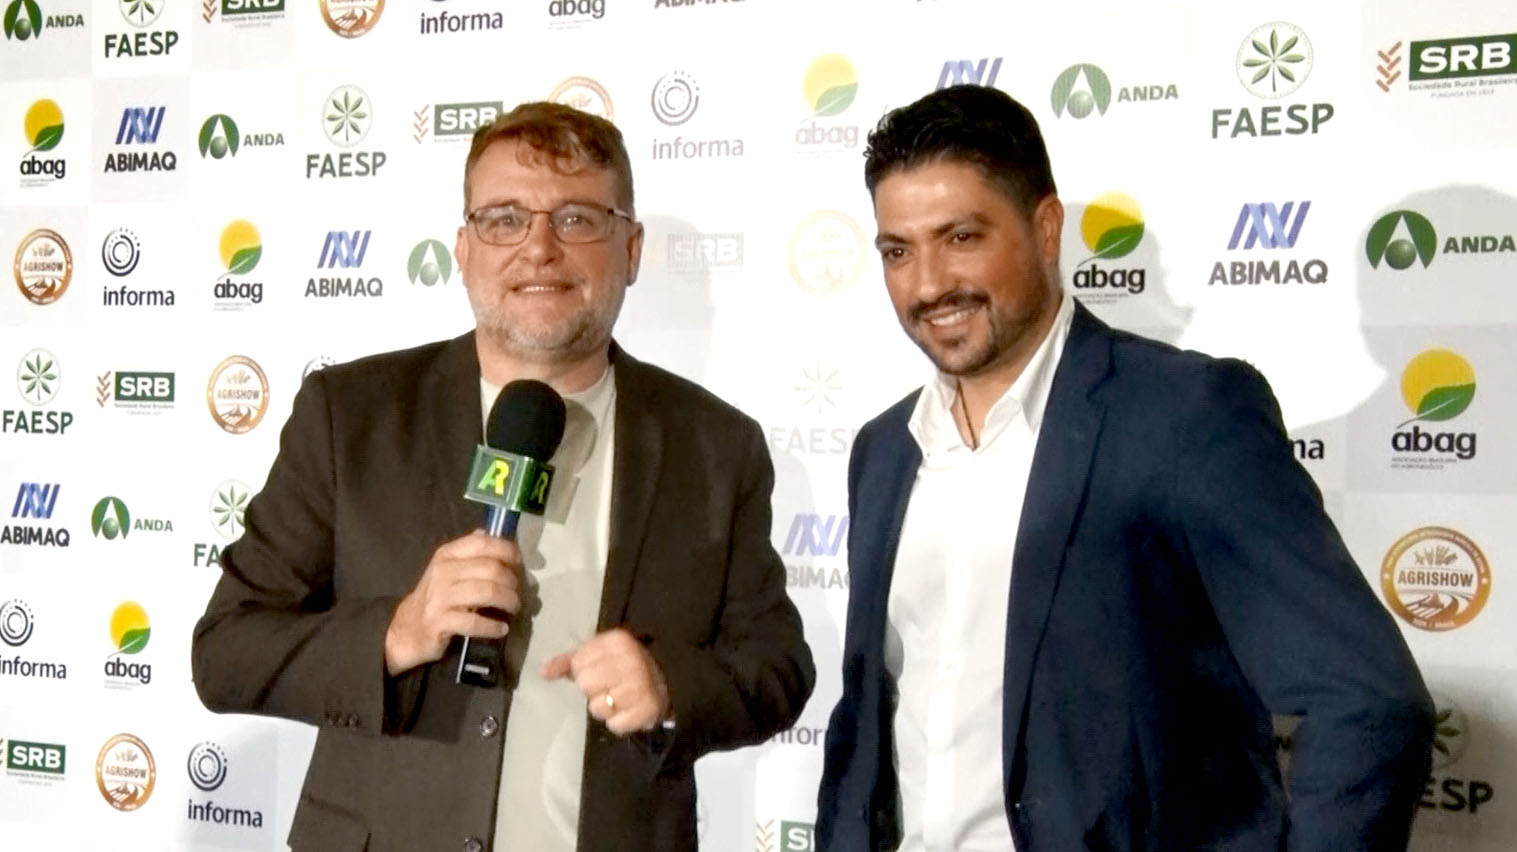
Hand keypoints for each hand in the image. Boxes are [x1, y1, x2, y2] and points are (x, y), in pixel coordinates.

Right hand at [384, 530, 522, 674]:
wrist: (407, 628)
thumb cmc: (436, 596)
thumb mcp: (448, 568)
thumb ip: (468, 552)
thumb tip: (487, 532)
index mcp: (447, 555)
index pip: (481, 544)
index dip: (506, 550)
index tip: (518, 562)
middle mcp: (443, 572)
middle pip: (490, 569)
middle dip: (511, 581)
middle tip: (517, 592)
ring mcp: (440, 598)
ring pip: (486, 592)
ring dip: (508, 601)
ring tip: (514, 608)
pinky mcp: (440, 623)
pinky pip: (474, 622)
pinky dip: (493, 626)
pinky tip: (501, 629)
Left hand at [541, 629, 670, 734]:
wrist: (668, 678)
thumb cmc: (624, 665)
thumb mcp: (598, 654)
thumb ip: (568, 661)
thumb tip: (543, 672)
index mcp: (617, 641)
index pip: (578, 663)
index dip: (584, 671)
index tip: (601, 669)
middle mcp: (630, 661)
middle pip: (585, 685)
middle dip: (593, 690)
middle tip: (610, 686)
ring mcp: (640, 686)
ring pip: (597, 708)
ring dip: (605, 708)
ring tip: (619, 699)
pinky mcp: (648, 710)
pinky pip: (614, 725)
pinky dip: (619, 722)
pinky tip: (628, 710)